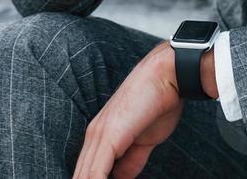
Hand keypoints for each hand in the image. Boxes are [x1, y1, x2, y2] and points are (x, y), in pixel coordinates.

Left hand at [71, 41, 183, 178]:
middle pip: (81, 176)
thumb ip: (130, 161)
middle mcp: (93, 136)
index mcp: (99, 136)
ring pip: (85, 176)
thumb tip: (121, 177)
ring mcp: (98, 135)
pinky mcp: (108, 136)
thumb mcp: (142, 140)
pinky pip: (95, 172)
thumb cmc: (157, 104)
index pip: (86, 173)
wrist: (166, 77)